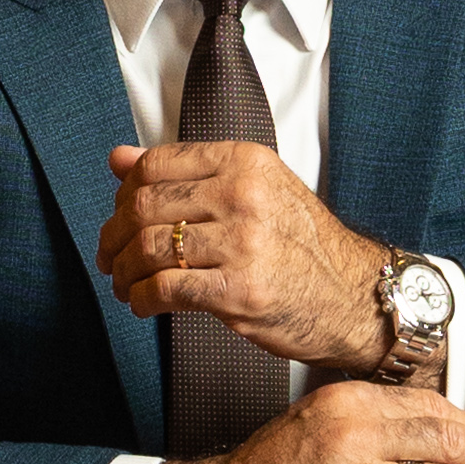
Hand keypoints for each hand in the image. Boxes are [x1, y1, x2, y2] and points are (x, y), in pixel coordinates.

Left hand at [100, 136, 394, 374]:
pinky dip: (141, 299)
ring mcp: (244, 243)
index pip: (155, 165)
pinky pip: (165, 289)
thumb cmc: (302, 247)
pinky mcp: (240, 291)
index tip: (120, 217)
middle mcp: (244, 195)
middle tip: (110, 257)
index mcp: (245, 161)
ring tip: (125, 284)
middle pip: (145, 206)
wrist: (355, 297)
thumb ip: (186, 173)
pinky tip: (143, 304)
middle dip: (115, 237)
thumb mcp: (253, 191)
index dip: (124, 194)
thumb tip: (118, 159)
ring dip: (124, 272)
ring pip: (150, 249)